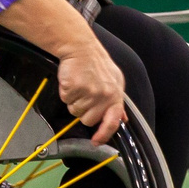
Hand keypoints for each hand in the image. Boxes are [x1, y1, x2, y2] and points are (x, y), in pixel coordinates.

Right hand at [0, 0, 128, 144]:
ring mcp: (89, 92)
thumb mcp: (114, 80)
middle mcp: (104, 95)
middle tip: (84, 93)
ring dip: (74, 101)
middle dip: (84, 110)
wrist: (80, 46)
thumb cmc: (95, 63)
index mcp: (115, 94)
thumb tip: (122, 119)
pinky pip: (66, 100)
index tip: (96, 141)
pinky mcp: (75, 88)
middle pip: (89, 120)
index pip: (112, 122)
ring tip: (79, 84)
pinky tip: (72, 81)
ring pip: (76, 111)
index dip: (103, 134)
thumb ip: (117, 101)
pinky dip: (66, 92)